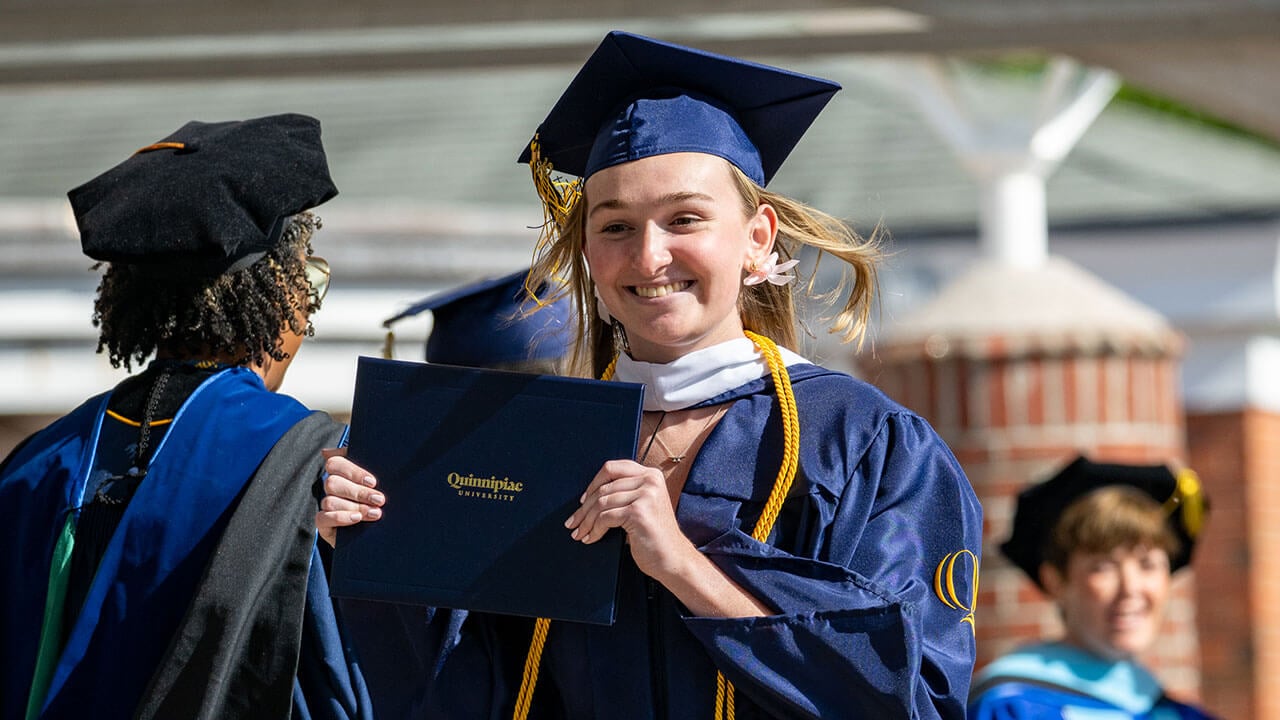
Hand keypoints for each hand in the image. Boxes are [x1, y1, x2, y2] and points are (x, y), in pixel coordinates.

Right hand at [315, 449, 384, 546]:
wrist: (385, 529)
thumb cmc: (381, 498)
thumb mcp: (380, 477)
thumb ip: (368, 460)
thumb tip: (338, 450)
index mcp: (342, 472)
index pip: (335, 463)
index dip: (353, 472)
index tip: (373, 482)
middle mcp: (332, 487)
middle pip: (332, 483)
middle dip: (358, 492)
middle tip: (379, 500)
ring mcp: (326, 505)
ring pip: (330, 501)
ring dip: (354, 507)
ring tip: (375, 513)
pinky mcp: (323, 524)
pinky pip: (322, 517)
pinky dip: (340, 517)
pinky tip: (357, 519)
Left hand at [565, 459, 693, 579]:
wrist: (673, 559)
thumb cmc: (654, 535)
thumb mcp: (643, 505)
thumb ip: (625, 492)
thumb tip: (589, 494)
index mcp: (651, 475)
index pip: (612, 468)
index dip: (594, 483)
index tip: (583, 500)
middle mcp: (650, 481)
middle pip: (604, 488)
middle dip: (584, 508)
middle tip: (573, 522)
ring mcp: (646, 495)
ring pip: (601, 503)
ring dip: (586, 521)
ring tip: (579, 533)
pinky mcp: (638, 512)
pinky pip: (605, 517)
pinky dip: (595, 529)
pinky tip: (591, 538)